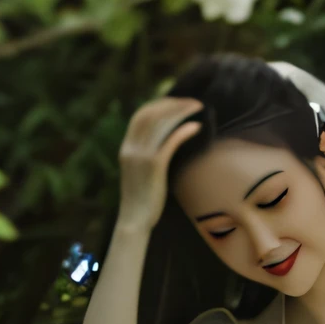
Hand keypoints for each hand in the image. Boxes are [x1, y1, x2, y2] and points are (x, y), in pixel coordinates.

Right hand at [116, 96, 204, 234]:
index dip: (159, 104)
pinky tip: (196, 127)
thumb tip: (163, 143)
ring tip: (198, 108)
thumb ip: (145, 155)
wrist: (134, 220)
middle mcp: (131, 148)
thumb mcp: (138, 172)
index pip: (141, 115)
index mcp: (126, 147)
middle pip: (152, 113)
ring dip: (181, 111)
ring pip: (162, 123)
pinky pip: (171, 141)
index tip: (176, 102)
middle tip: (192, 102)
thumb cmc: (141, 199)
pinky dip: (184, 130)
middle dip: (173, 103)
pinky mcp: (154, 165)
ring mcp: (141, 156)